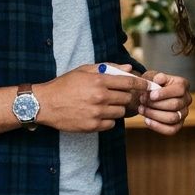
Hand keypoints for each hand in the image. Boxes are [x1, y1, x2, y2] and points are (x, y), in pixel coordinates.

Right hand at [34, 64, 149, 132]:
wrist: (45, 104)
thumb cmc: (65, 84)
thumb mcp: (84, 70)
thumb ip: (108, 68)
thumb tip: (128, 68)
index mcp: (99, 81)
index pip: (129, 82)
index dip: (141, 84)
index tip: (148, 86)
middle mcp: (100, 97)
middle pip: (126, 98)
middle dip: (124, 96)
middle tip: (115, 95)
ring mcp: (97, 113)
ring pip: (120, 112)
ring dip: (116, 108)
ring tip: (103, 104)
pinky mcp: (92, 126)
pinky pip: (111, 123)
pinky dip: (108, 119)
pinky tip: (97, 114)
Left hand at [138, 71, 191, 135]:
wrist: (148, 95)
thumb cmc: (152, 85)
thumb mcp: (152, 76)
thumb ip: (156, 77)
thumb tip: (159, 79)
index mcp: (183, 85)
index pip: (179, 90)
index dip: (165, 93)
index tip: (151, 95)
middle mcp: (187, 99)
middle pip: (175, 105)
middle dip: (156, 104)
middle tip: (142, 101)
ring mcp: (184, 113)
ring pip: (172, 118)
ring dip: (154, 115)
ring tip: (142, 109)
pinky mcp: (178, 124)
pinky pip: (171, 130)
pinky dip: (157, 126)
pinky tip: (147, 120)